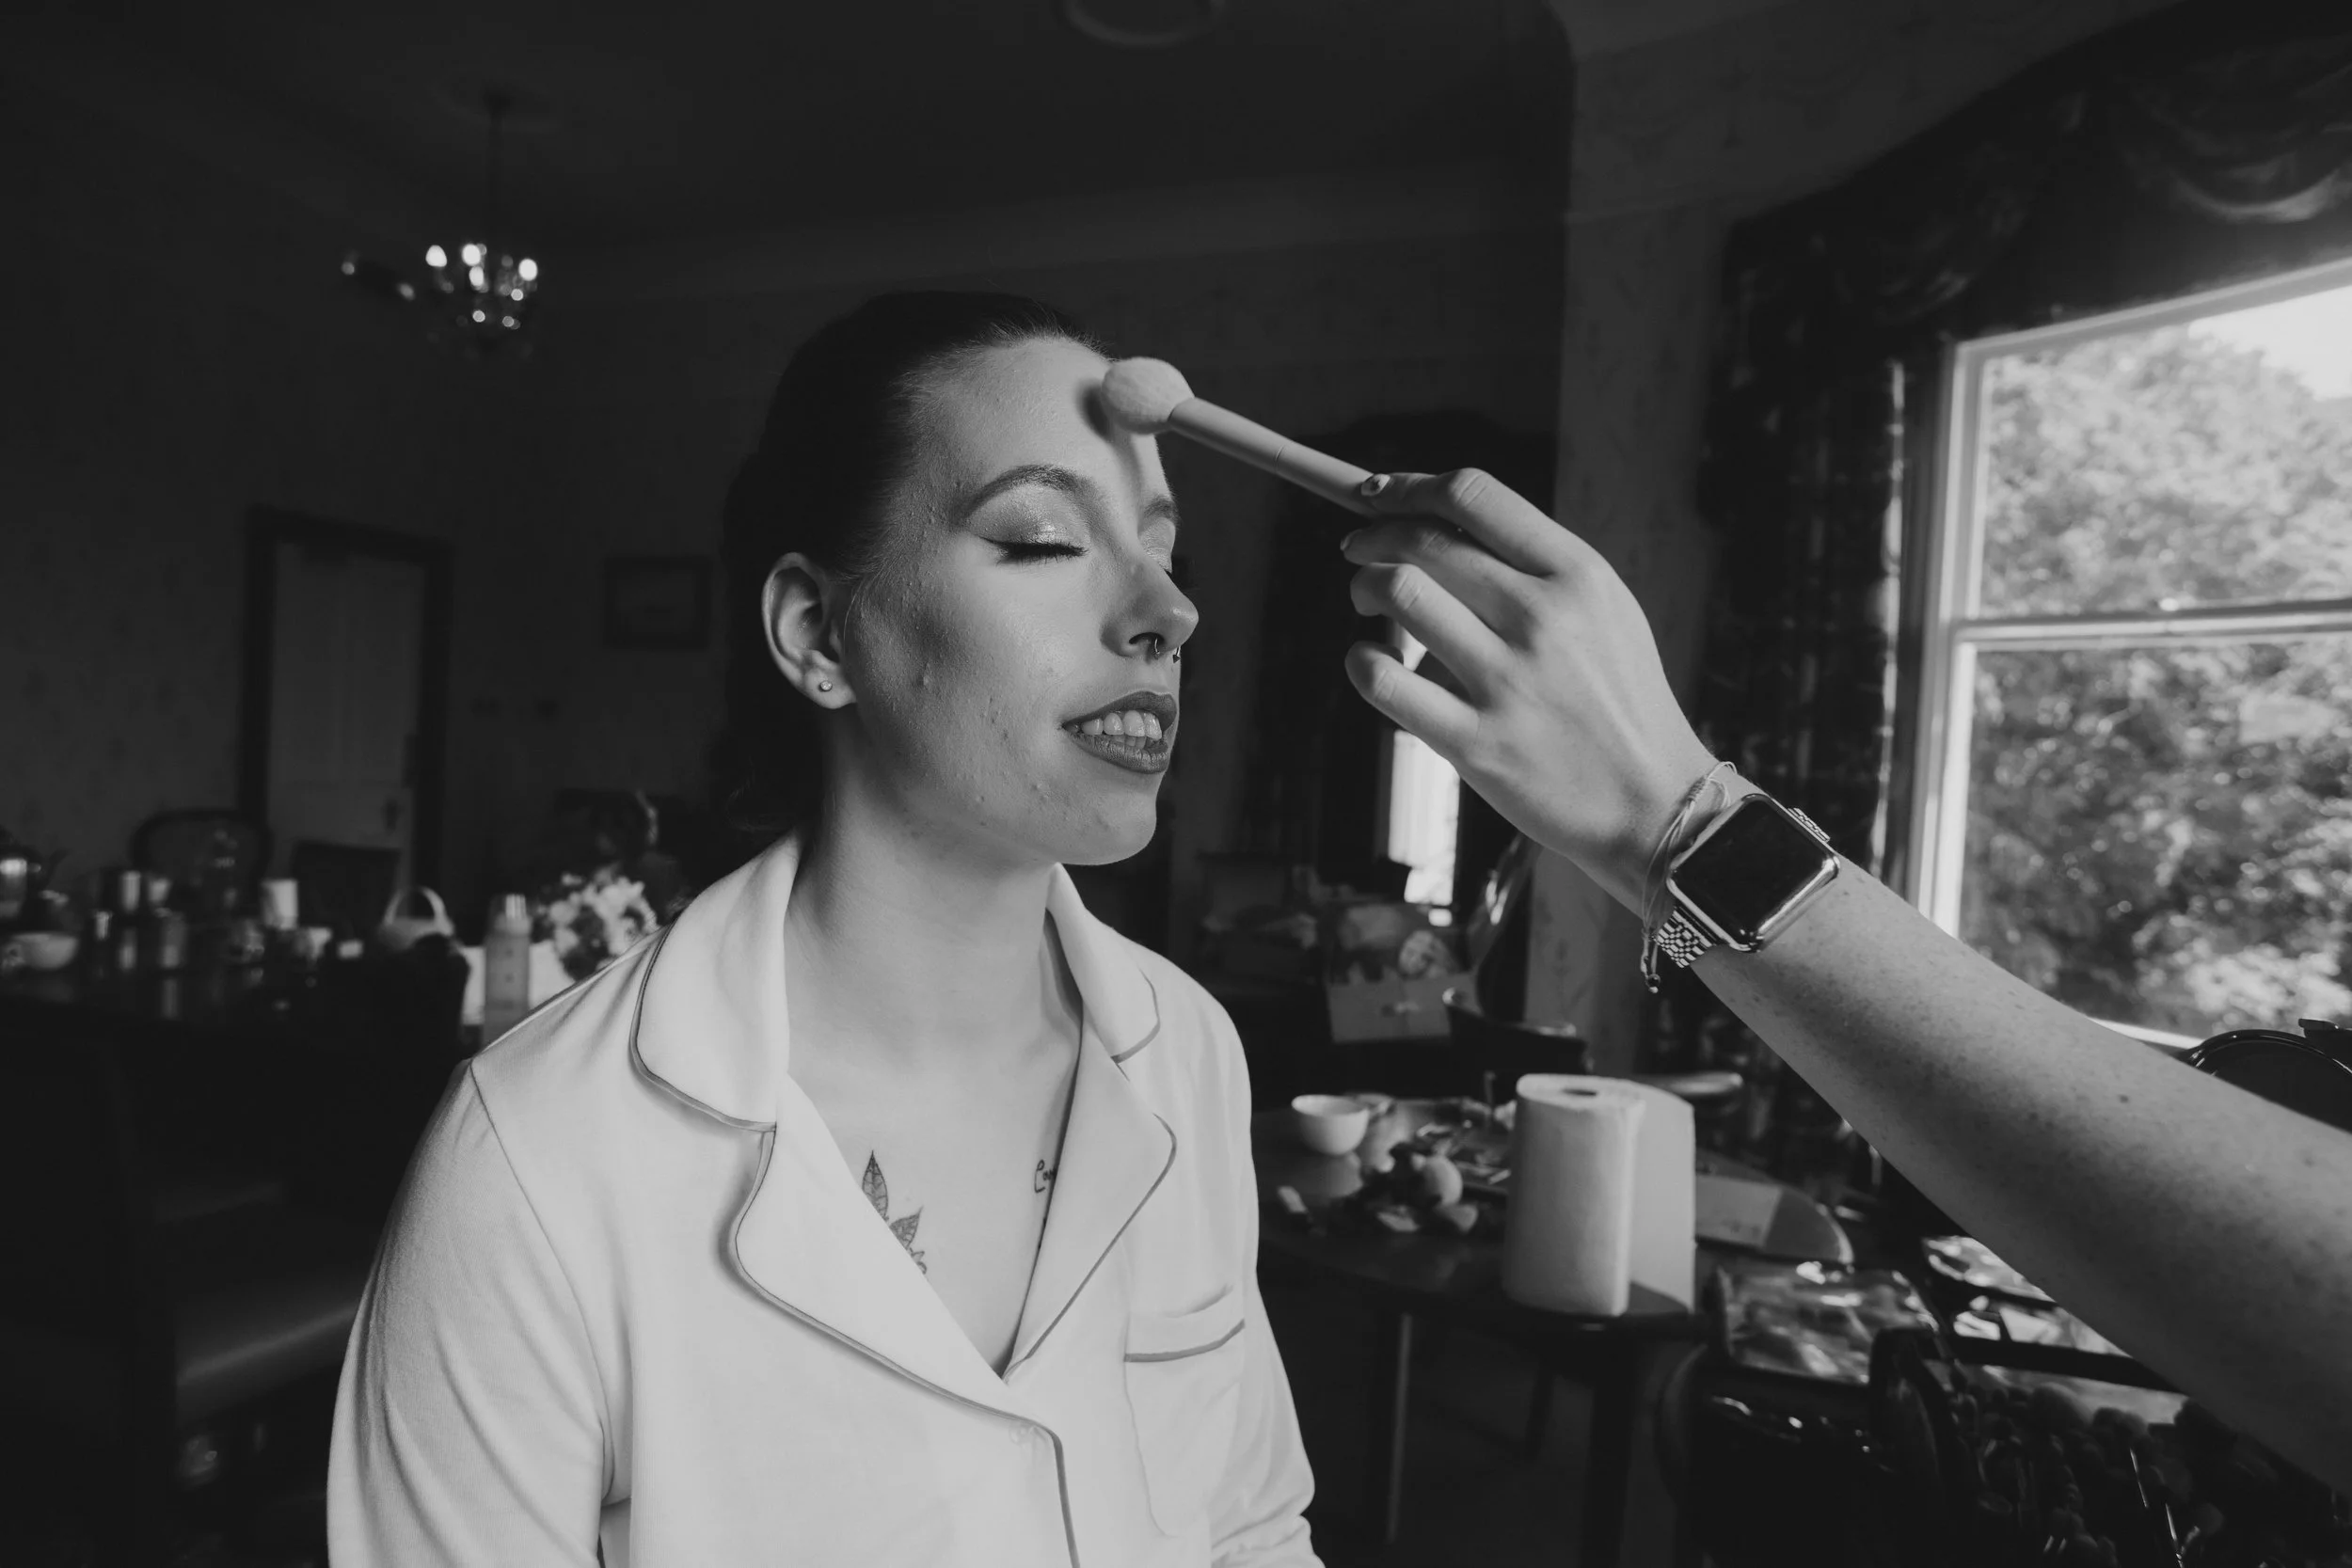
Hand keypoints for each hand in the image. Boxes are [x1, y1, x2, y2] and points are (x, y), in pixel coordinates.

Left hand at [1339, 469, 1717, 911]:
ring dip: (1364, 588)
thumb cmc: (1619, 702)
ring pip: (1398, 594)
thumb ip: (1536, 565)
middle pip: (1425, 539)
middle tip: (1358, 551)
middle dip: (1372, 537)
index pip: (1473, 495)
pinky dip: (1360, 662)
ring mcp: (1508, 683)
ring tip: (1365, 602)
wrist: (1654, 804)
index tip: (1378, 496)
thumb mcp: (1607, 611)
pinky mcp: (1476, 744)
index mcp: (1578, 576)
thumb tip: (1439, 522)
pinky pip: (1384, 681)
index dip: (1409, 487)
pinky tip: (1367, 663)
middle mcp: (1543, 619)